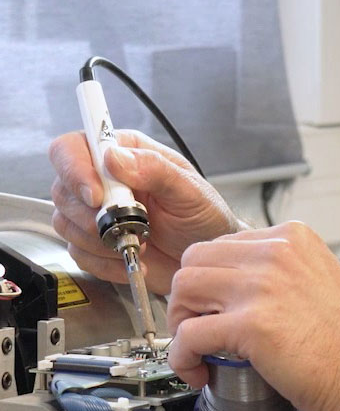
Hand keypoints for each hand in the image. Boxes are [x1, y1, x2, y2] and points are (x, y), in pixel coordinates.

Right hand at [49, 130, 246, 293]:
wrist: (205, 260)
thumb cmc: (203, 218)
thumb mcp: (189, 190)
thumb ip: (154, 169)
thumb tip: (114, 158)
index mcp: (125, 154)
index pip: (74, 147)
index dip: (75, 170)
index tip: (97, 196)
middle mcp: (103, 180)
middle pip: (63, 189)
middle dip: (93, 215)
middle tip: (132, 226)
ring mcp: (96, 213)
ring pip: (65, 223)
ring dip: (101, 240)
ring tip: (139, 242)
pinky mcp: (94, 244)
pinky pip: (78, 253)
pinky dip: (104, 262)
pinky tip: (131, 258)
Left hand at [166, 221, 339, 410]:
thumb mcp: (322, 284)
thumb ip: (285, 277)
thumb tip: (248, 295)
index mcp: (293, 239)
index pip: (223, 246)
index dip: (210, 282)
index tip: (214, 309)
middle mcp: (276, 251)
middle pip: (195, 260)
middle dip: (188, 300)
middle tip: (199, 331)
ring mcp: (262, 284)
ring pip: (183, 288)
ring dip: (182, 324)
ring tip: (199, 351)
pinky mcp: (252, 324)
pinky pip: (189, 334)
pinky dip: (183, 358)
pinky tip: (199, 372)